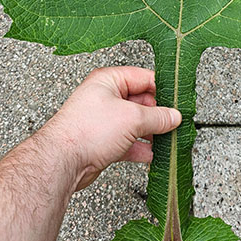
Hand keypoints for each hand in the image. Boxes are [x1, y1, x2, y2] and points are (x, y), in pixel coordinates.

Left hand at [41, 66, 181, 190]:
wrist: (62, 161)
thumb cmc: (85, 130)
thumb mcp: (132, 118)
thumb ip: (157, 117)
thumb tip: (173, 116)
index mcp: (109, 80)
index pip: (143, 78)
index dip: (163, 89)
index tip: (178, 100)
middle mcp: (104, 98)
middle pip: (141, 102)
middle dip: (158, 115)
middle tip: (175, 124)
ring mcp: (103, 121)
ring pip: (135, 124)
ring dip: (151, 133)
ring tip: (167, 140)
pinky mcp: (101, 142)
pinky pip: (127, 142)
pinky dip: (139, 148)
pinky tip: (151, 155)